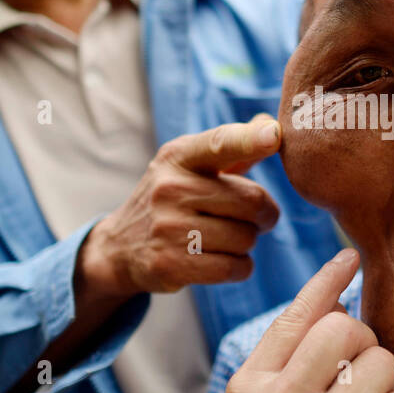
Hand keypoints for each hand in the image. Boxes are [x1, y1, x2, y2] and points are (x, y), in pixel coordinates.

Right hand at [77, 114, 282, 305]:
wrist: (120, 246)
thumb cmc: (172, 199)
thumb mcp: (191, 165)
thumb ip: (233, 146)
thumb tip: (271, 124)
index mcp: (179, 156)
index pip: (219, 143)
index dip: (249, 139)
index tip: (273, 135)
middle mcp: (171, 188)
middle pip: (252, 200)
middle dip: (265, 214)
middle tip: (254, 219)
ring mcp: (168, 227)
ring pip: (246, 238)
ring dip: (248, 242)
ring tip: (226, 238)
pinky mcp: (170, 264)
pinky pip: (235, 268)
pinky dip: (241, 267)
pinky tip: (224, 260)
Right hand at [224, 248, 393, 392]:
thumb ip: (293, 354)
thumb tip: (337, 292)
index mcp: (250, 388)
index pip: (296, 317)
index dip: (327, 282)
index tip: (350, 256)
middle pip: (345, 328)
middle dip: (362, 346)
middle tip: (354, 378)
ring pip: (381, 362)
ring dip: (383, 385)